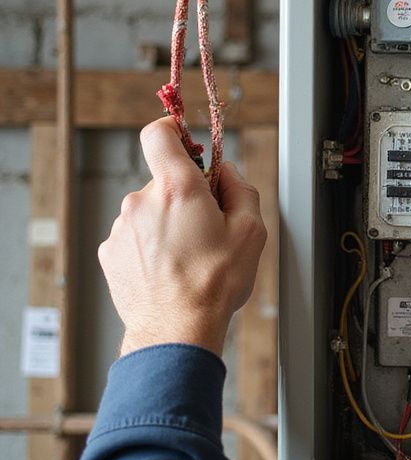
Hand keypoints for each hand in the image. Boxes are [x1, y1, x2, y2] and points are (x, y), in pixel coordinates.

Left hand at [98, 117, 266, 357]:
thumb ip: (241, 189)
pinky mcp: (110, 252)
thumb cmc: (214, 284)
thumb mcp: (251, 232)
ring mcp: (121, 227)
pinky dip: (150, 247)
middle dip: (185, 197)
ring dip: (166, 225)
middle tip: (207, 229)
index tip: (181, 137)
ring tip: (188, 258)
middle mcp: (142, 201)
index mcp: (178, 189)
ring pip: (149, 211)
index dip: (171, 129)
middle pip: (164, 181)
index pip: (159, 134)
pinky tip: (169, 270)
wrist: (176, 330)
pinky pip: (134, 236)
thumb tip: (227, 174)